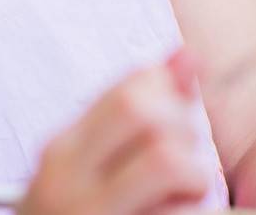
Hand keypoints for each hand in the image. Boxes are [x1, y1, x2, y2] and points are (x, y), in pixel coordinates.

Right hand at [18, 50, 214, 214]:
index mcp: (62, 151)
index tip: (177, 120)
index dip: (171, 96)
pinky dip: (191, 214)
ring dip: (193, 181)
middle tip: (176, 164)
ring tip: (179, 199)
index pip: (130, 88)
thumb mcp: (90, 168)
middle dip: (181, 133)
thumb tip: (187, 57)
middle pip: (148, 115)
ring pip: (171, 161)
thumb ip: (133, 116)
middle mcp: (69, 181)